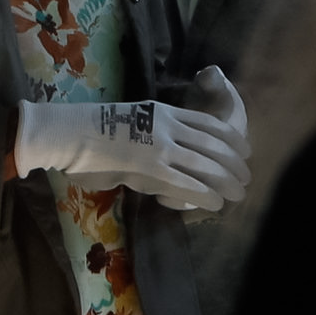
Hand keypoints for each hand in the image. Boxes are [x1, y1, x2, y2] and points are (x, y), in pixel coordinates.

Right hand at [15, 99, 248, 212]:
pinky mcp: (152, 170)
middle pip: (215, 145)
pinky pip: (188, 184)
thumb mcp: (131, 121)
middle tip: (246, 177)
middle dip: (236, 162)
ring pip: (208, 164)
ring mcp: (162, 148)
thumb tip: (159, 156)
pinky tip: (216, 202)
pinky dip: (206, 194)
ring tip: (238, 193)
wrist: (69, 132)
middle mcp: (168, 127)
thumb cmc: (90, 129)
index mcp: (163, 112)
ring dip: (228, 180)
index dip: (232, 138)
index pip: (209, 124)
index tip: (245, 148)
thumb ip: (150, 135)